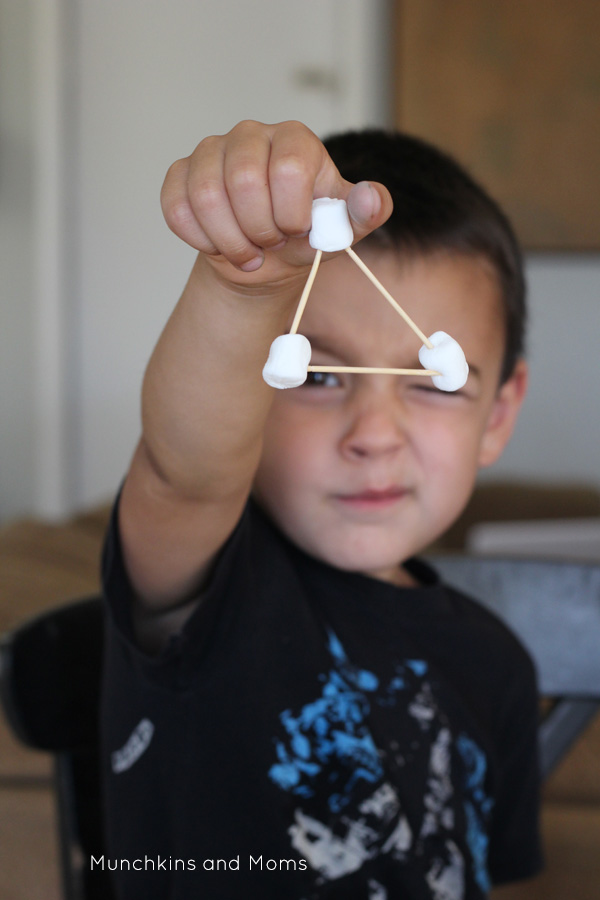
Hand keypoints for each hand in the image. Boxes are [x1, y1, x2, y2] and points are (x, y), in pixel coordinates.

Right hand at [160, 119, 392, 286]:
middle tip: (271, 243)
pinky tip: (219, 244)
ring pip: (207, 197)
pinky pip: (177, 208)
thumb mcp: (341, 230)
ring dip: (230, 241)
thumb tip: (371, 199)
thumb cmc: (305, 236)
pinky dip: (201, 239)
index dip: (291, 213)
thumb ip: (363, 213)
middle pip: (243, 180)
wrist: (265, 258)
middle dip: (260, 229)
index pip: (288, 169)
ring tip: (249, 251)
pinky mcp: (180, 174)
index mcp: (295, 139)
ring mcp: (211, 151)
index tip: (297, 229)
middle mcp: (251, 135)